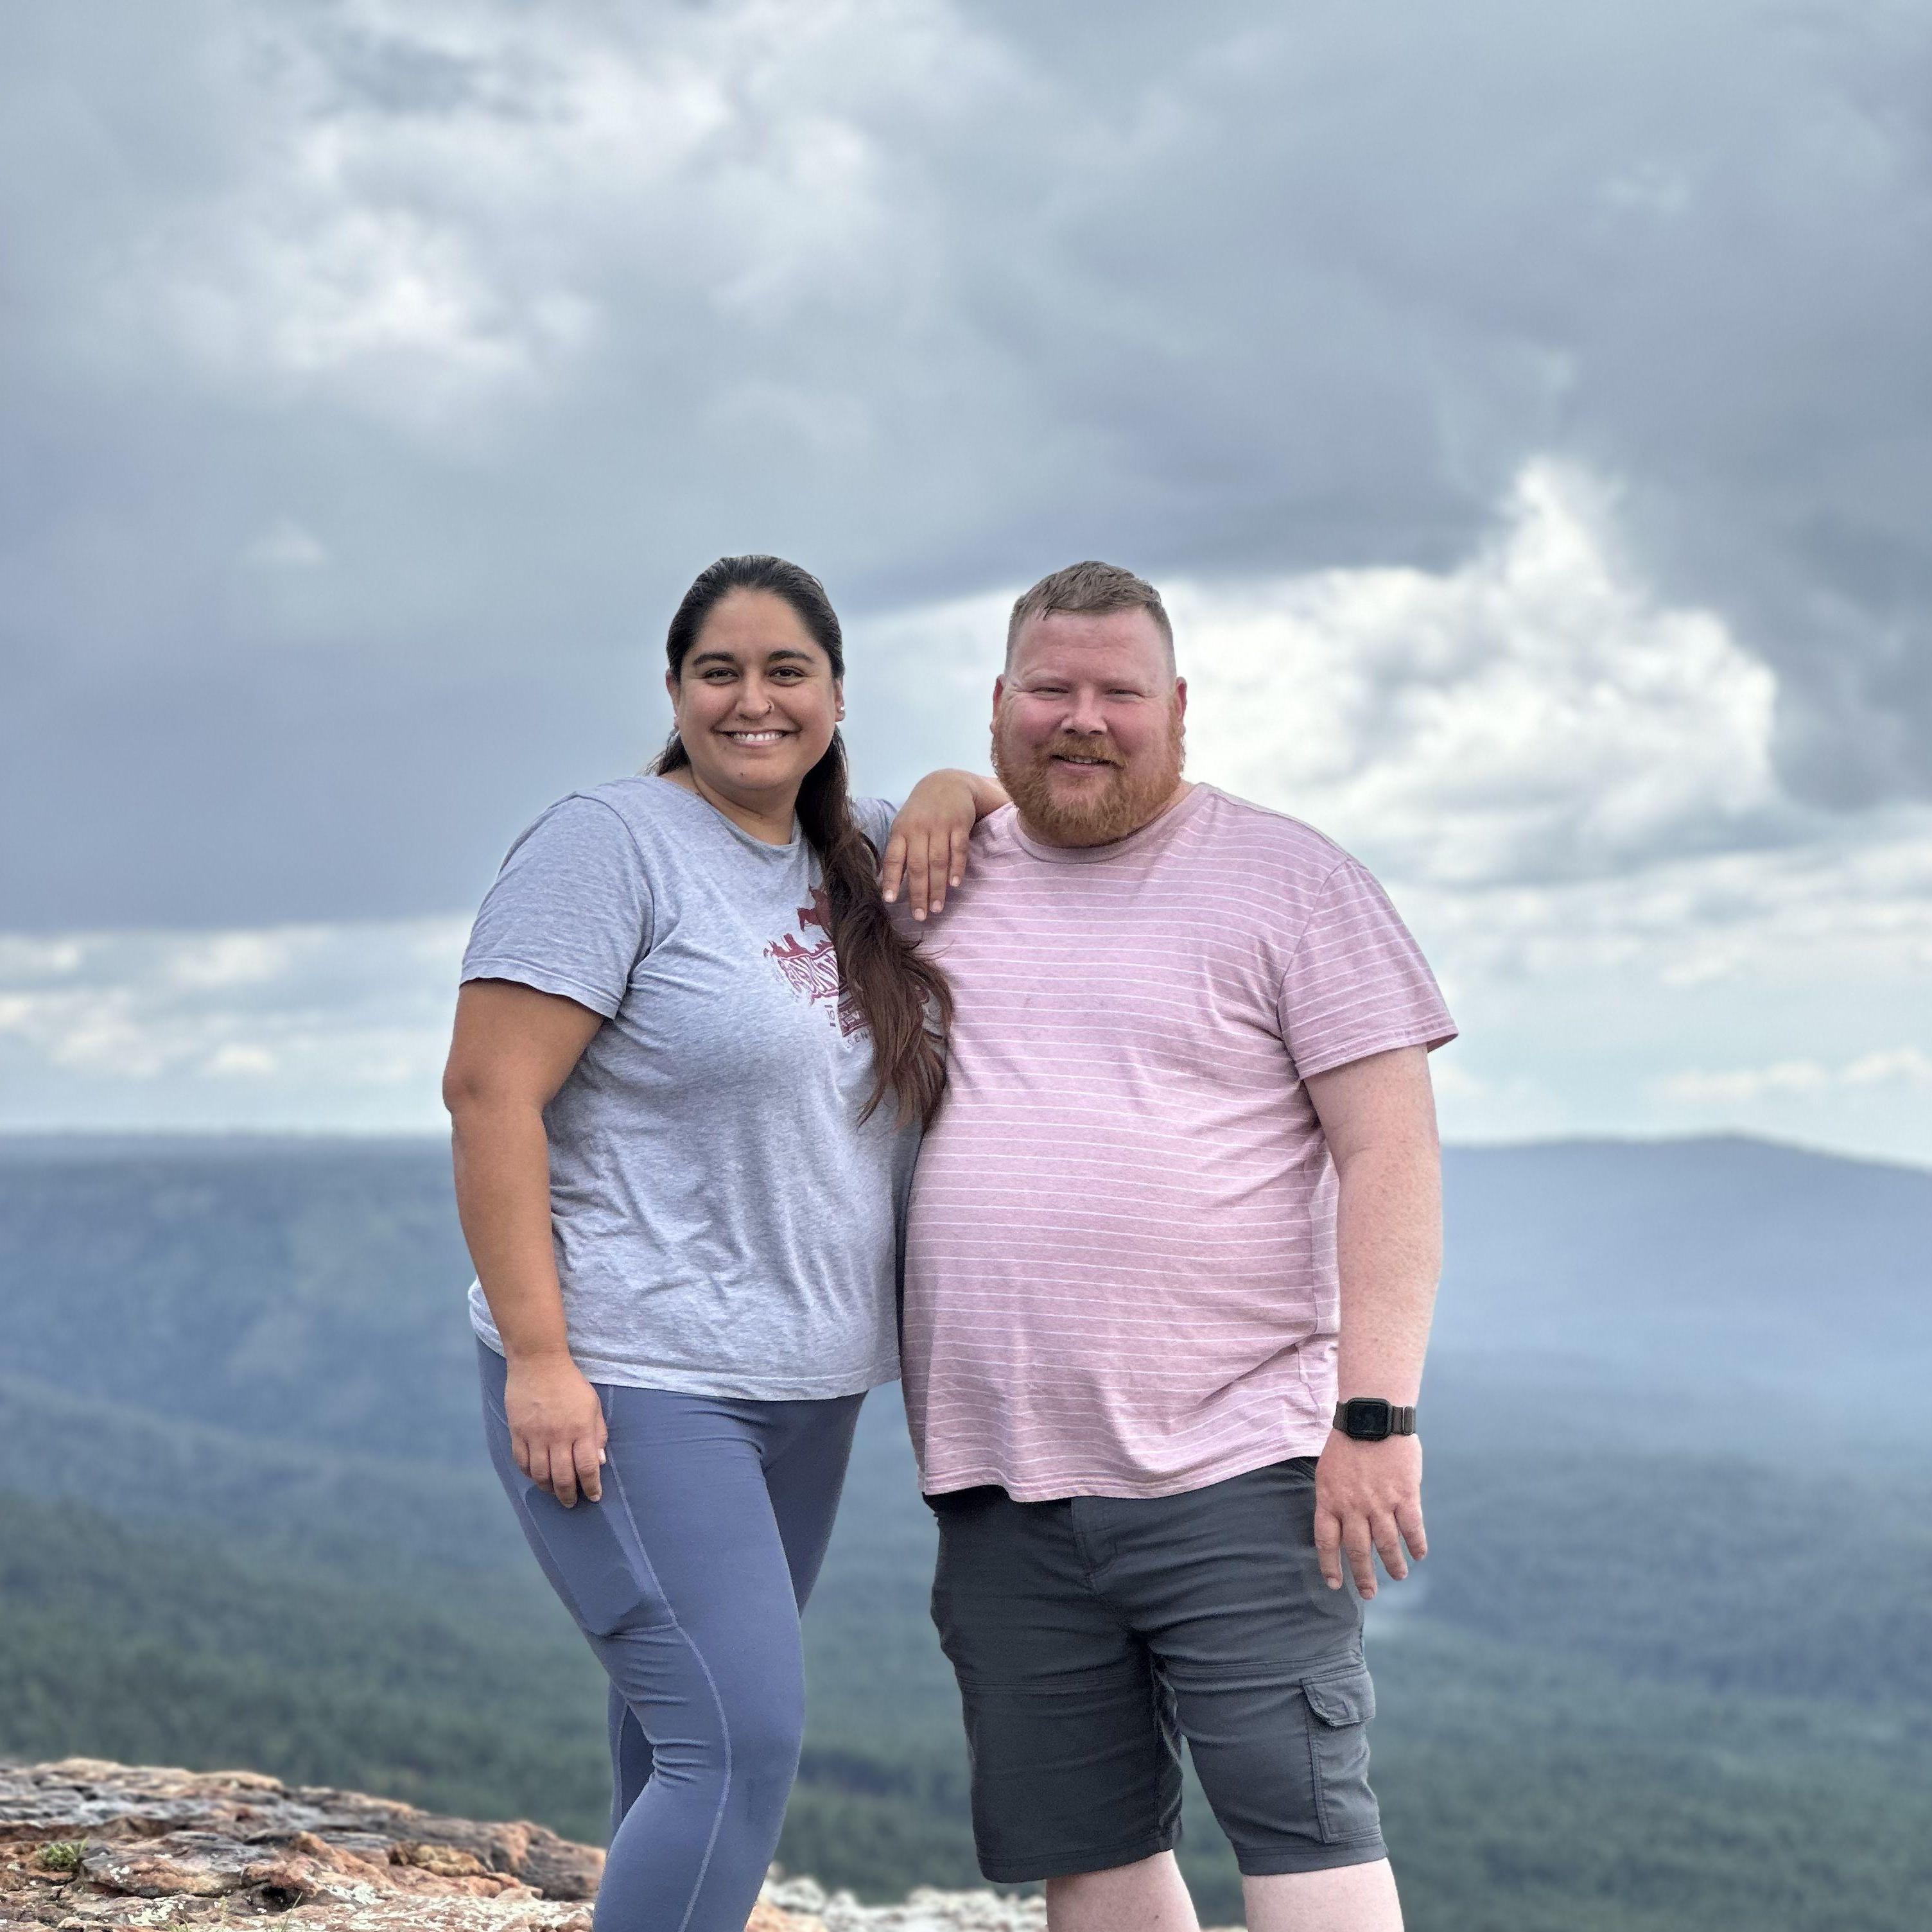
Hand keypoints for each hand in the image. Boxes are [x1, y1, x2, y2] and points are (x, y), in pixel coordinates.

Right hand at [505, 1352, 607, 1507]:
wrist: (539, 1362)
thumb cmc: (571, 1383)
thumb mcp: (593, 1405)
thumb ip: (598, 1434)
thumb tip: (600, 1462)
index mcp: (581, 1429)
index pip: (587, 1468)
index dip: (591, 1487)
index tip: (594, 1496)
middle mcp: (558, 1436)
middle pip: (563, 1477)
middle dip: (569, 1496)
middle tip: (572, 1502)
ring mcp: (535, 1436)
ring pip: (540, 1475)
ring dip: (549, 1489)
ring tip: (556, 1493)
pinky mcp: (518, 1432)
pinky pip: (522, 1462)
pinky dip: (530, 1475)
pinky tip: (537, 1477)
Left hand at [880, 772, 977, 919]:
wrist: (947, 783)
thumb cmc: (921, 811)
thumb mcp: (905, 825)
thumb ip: (899, 851)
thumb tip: (888, 883)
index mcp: (901, 830)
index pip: (894, 857)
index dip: (891, 879)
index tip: (890, 900)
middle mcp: (919, 828)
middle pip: (917, 865)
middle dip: (918, 893)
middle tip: (920, 916)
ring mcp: (940, 826)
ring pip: (938, 861)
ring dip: (938, 887)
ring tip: (937, 908)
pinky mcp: (960, 824)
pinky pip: (958, 849)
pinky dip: (957, 867)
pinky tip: (955, 884)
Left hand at [1313, 1431, 1425, 1598]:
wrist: (1372, 1415)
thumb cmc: (1347, 1440)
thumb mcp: (1327, 1470)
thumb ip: (1333, 1498)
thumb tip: (1338, 1523)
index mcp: (1330, 1499)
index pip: (1326, 1542)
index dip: (1330, 1566)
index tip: (1335, 1584)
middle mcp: (1353, 1507)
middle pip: (1358, 1551)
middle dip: (1363, 1576)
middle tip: (1369, 1593)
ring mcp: (1380, 1503)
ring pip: (1387, 1545)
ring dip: (1393, 1564)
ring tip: (1398, 1575)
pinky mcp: (1405, 1495)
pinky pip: (1412, 1528)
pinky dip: (1416, 1544)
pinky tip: (1419, 1554)